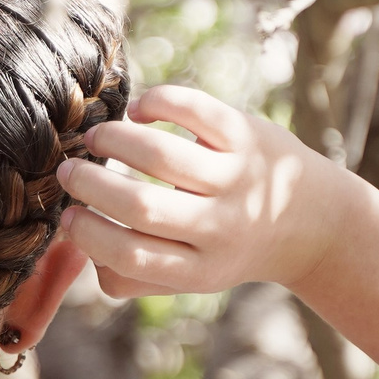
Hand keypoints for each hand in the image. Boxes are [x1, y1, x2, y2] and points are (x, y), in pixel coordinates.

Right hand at [52, 84, 359, 301]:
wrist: (312, 222)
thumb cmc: (230, 246)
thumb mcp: (192, 275)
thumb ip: (135, 274)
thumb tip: (76, 241)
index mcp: (202, 270)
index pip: (131, 258)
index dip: (89, 236)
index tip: (66, 216)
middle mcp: (222, 227)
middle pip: (142, 207)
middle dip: (90, 185)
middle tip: (67, 171)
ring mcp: (237, 179)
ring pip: (161, 156)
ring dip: (113, 141)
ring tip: (94, 138)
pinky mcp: (247, 136)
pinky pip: (193, 109)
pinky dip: (155, 103)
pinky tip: (139, 111)